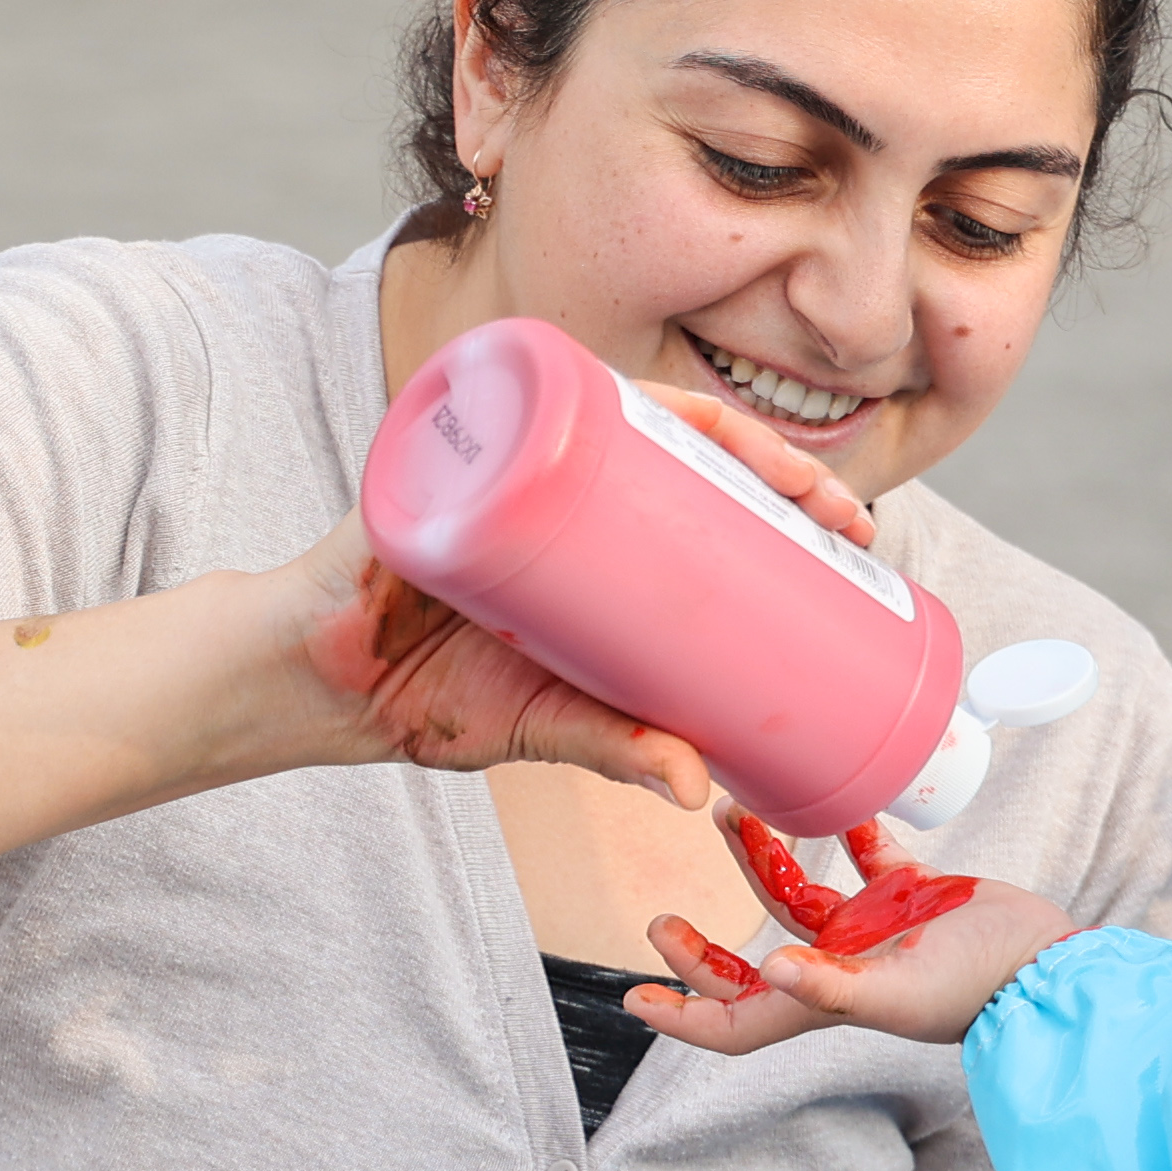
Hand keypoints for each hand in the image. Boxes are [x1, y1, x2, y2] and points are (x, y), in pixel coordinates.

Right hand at [252, 370, 878, 809]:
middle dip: (774, 462)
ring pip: (621, 410)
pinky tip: (641, 391)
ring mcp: (501, 458)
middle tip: (836, 508)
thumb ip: (617, 749)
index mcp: (594, 533)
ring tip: (779, 466)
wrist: (318, 690)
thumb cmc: (430, 692)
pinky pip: (510, 399)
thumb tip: (696, 786)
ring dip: (710, 423)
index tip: (852, 531)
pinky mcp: (441, 455)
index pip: (703, 491)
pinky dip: (570, 384)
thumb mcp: (547, 725)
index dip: (783, 497)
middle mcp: (557, 478)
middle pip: (682, 442)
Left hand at [632, 810, 1075, 1054]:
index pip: (738, 1024)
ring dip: (760, 859)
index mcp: (826, 1002)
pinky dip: (849, 828)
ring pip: (796, 896)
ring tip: (728, 809)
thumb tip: (773, 971)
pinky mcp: (912, 894)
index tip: (634, 997)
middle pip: (752, 965)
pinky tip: (834, 795)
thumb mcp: (901, 991)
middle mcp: (841, 969)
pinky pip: (866, 855)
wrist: (1052, 963)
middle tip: (659, 916)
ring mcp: (874, 931)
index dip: (685, 1017)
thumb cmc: (981, 988)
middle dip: (702, 948)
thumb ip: (835, 986)